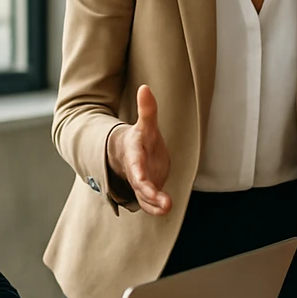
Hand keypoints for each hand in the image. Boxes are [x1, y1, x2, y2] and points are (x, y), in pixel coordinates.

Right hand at [106, 84, 170, 213]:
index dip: (140, 174)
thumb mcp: (146, 125)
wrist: (128, 153)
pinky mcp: (146, 191)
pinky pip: (148, 203)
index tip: (144, 181)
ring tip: (168, 207)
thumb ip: (147, 110)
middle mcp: (135, 171)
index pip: (136, 166)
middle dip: (149, 193)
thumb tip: (145, 88)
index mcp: (134, 155)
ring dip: (154, 204)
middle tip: (165, 203)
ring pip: (144, 197)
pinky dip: (155, 208)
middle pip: (140, 184)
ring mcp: (140, 183)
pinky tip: (166, 209)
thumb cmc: (140, 139)